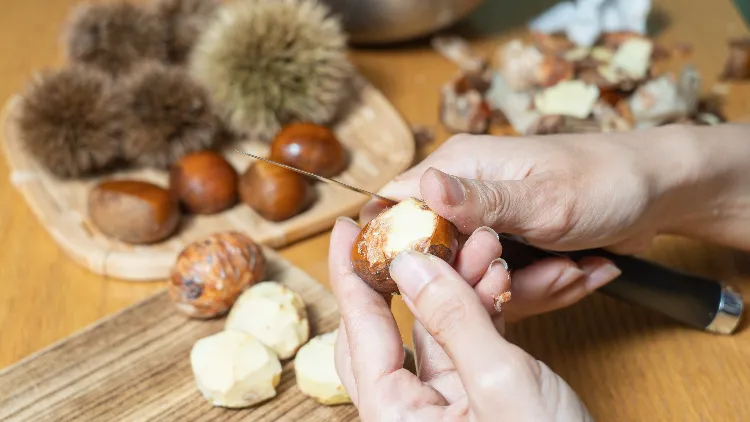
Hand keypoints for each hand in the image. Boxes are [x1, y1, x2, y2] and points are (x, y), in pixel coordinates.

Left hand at [329, 217, 591, 420]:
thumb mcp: (502, 383)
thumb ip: (454, 320)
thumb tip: (410, 266)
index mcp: (397, 419)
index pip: (359, 333)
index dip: (350, 276)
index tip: (348, 230)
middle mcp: (411, 412)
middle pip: (385, 329)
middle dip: (404, 273)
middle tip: (407, 229)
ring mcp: (444, 405)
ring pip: (431, 328)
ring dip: (454, 282)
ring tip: (479, 242)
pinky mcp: (477, 397)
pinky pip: (464, 342)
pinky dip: (479, 306)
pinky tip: (494, 276)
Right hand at [358, 127, 694, 318]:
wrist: (657, 194)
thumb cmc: (605, 180)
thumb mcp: (543, 197)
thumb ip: (480, 199)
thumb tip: (424, 185)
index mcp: (458, 167)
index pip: (395, 204)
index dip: (400, 246)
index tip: (434, 277)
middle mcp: (464, 195)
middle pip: (437, 257)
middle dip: (488, 280)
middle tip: (542, 273)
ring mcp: (486, 226)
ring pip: (475, 280)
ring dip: (527, 288)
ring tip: (571, 268)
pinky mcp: (509, 250)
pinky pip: (504, 287)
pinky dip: (542, 289)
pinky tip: (578, 270)